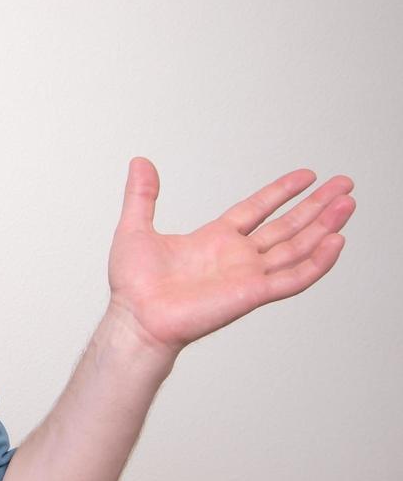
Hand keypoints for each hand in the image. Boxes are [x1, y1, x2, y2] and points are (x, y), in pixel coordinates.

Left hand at [107, 158, 354, 357]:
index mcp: (215, 240)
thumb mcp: (135, 228)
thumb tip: (139, 162)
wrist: (136, 318)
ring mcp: (248, 275)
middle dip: (316, 206)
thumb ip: (141, 195)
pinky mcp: (252, 294)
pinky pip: (293, 278)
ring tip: (348, 204)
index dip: (282, 192)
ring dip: (324, 227)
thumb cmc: (133, 285)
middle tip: (344, 184)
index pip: (257, 210)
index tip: (306, 176)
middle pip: (287, 226)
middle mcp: (237, 257)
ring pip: (297, 247)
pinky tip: (336, 242)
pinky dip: (317, 262)